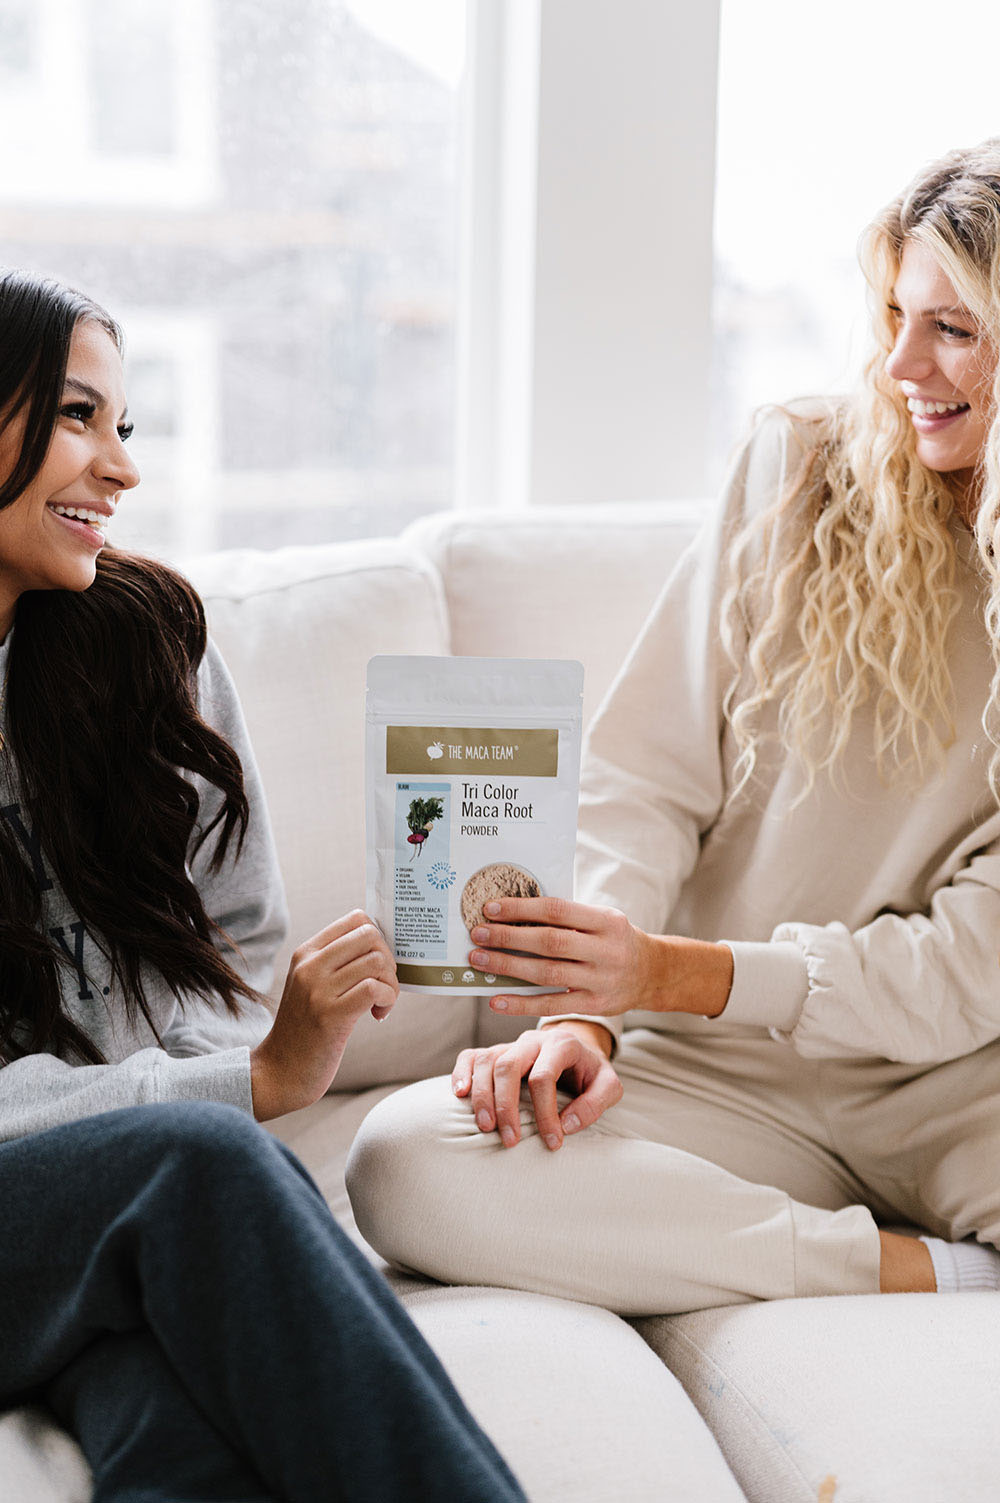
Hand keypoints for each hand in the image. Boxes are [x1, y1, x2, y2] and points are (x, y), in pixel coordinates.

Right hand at [250, 909, 397, 1120]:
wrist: (281, 1072)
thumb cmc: (305, 1030)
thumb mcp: (311, 985)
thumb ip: (337, 962)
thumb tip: (381, 945)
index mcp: (306, 953)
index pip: (355, 919)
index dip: (378, 938)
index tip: (376, 966)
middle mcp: (310, 965)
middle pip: (370, 935)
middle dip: (388, 959)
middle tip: (382, 986)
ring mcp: (318, 989)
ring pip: (377, 961)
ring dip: (391, 984)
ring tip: (381, 1004)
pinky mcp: (331, 1015)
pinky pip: (374, 988)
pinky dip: (388, 999)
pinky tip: (378, 1015)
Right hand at [451, 1023, 621, 1150]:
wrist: (578, 1051)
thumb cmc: (590, 1073)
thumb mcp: (609, 1085)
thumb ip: (596, 1103)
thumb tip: (567, 1125)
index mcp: (562, 1044)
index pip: (544, 1077)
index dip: (545, 1113)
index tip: (553, 1143)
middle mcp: (533, 1040)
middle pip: (509, 1066)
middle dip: (506, 1106)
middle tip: (509, 1140)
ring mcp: (511, 1044)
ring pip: (487, 1061)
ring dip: (482, 1096)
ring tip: (485, 1126)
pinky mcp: (496, 1052)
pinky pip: (471, 1056)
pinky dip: (461, 1073)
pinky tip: (460, 1094)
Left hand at [468, 896, 732, 1019]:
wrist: (653, 973)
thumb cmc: (615, 940)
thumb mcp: (602, 919)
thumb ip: (568, 918)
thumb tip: (513, 914)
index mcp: (607, 920)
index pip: (557, 910)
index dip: (522, 909)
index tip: (491, 908)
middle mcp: (607, 950)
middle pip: (549, 942)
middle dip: (508, 938)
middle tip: (477, 933)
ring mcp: (601, 981)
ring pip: (547, 974)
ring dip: (508, 966)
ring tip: (479, 960)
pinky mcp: (594, 1006)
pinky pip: (551, 1006)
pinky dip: (520, 1003)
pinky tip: (495, 999)